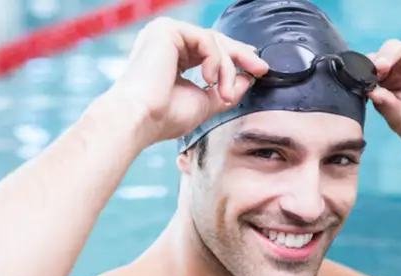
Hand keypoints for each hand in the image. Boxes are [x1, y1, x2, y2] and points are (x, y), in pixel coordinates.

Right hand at [92, 17, 269, 146]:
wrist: (139, 120)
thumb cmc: (163, 117)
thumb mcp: (203, 103)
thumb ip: (225, 90)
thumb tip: (247, 79)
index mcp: (171, 55)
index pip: (209, 50)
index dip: (235, 58)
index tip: (257, 69)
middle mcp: (166, 41)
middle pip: (214, 41)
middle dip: (241, 56)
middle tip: (261, 69)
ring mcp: (164, 32)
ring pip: (213, 41)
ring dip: (227, 68)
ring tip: (224, 93)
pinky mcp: (166, 30)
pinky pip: (206, 39)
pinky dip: (215, 60)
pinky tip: (209, 80)